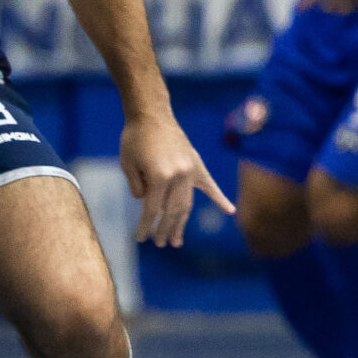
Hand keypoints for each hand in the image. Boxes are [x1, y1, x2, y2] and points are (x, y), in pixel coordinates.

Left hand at [118, 114, 233, 247]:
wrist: (151, 113)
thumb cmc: (135, 138)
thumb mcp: (127, 165)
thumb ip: (138, 188)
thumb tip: (147, 203)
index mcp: (159, 177)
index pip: (151, 210)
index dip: (145, 226)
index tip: (140, 239)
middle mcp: (178, 176)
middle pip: (172, 211)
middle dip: (165, 229)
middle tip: (160, 244)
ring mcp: (190, 170)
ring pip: (187, 203)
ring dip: (182, 223)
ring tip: (177, 240)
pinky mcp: (196, 164)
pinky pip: (209, 185)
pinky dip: (219, 198)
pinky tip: (230, 211)